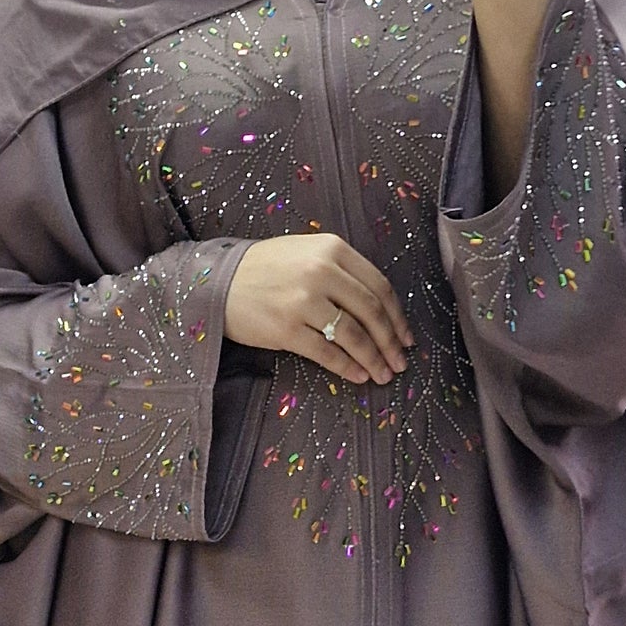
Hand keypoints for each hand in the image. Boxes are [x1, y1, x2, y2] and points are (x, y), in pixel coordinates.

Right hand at [224, 232, 412, 385]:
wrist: (218, 282)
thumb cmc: (265, 269)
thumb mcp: (306, 252)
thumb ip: (341, 270)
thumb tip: (378, 309)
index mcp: (332, 249)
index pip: (379, 286)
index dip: (397, 316)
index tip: (406, 337)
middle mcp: (321, 272)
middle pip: (371, 311)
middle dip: (391, 342)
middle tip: (400, 362)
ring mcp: (303, 301)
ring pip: (353, 335)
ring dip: (374, 359)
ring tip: (383, 375)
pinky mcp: (287, 329)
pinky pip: (327, 353)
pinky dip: (348, 367)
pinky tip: (358, 376)